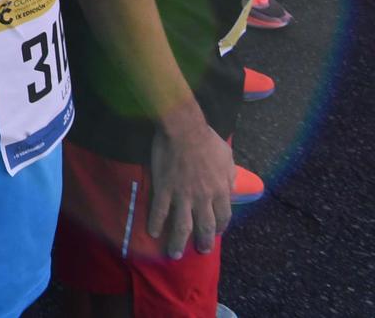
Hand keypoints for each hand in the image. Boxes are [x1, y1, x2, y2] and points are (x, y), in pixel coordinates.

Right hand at [146, 110, 231, 259]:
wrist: (184, 130)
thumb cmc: (207, 140)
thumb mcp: (227, 157)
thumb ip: (230, 175)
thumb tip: (231, 186)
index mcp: (220, 190)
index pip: (223, 216)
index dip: (220, 228)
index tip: (216, 233)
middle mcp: (203, 198)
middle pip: (204, 226)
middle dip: (203, 242)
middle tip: (200, 251)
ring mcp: (182, 195)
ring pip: (181, 225)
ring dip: (178, 242)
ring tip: (174, 254)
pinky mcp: (164, 188)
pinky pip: (160, 210)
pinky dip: (156, 223)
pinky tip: (152, 233)